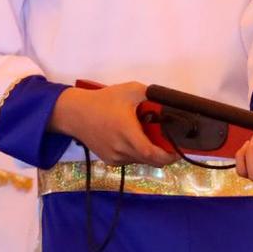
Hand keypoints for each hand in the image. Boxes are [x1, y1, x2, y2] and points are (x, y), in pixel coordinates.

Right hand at [50, 82, 177, 166]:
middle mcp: (121, 149)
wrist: (75, 113)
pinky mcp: (109, 160)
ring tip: (145, 136)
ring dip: (147, 153)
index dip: (168, 156)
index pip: (152, 154)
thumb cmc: (103, 100)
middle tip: (167, 143)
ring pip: (140, 161)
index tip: (177, 151)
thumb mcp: (129, 90)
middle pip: (149, 160)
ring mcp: (114, 157)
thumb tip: (169, 102)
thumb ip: (150, 95)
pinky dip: (135, 153)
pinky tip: (130, 140)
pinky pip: (129, 160)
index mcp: (127, 133)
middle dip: (162, 154)